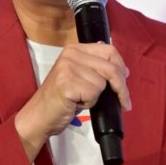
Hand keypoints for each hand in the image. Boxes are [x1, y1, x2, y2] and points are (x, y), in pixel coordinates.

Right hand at [15, 43, 131, 160]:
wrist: (40, 115)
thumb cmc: (60, 98)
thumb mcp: (78, 76)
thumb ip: (95, 67)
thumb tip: (121, 68)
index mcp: (75, 49)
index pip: (109, 50)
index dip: (121, 66)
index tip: (126, 79)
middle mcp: (71, 55)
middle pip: (110, 67)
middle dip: (121, 87)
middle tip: (124, 102)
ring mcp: (67, 68)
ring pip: (102, 83)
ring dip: (96, 97)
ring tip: (80, 99)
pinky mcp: (67, 84)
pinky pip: (93, 94)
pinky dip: (89, 103)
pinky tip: (75, 103)